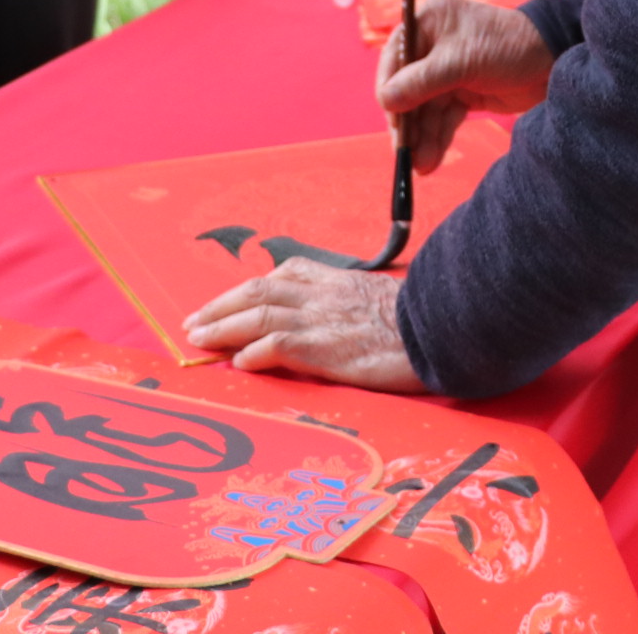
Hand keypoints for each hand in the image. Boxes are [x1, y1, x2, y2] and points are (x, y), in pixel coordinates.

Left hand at [182, 262, 422, 388]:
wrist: (443, 326)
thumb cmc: (420, 319)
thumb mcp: (380, 299)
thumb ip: (351, 304)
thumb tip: (338, 321)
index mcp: (336, 280)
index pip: (283, 274)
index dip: (249, 289)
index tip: (228, 301)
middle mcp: (322, 294)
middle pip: (258, 290)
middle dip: (221, 305)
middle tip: (194, 322)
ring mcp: (321, 318)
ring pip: (258, 313)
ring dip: (222, 326)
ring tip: (199, 340)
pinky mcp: (325, 347)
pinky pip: (277, 344)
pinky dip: (253, 353)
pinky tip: (239, 363)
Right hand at [378, 0, 554, 173]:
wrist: (555, 62)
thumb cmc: (508, 47)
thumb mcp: (461, 61)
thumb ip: (421, 82)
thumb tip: (385, 101)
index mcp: (429, 21)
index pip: (395, 57)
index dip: (389, 90)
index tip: (391, 122)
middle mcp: (433, 43)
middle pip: (408, 87)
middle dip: (407, 122)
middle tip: (403, 154)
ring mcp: (448, 69)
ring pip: (425, 108)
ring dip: (422, 137)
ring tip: (420, 167)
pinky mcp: (463, 91)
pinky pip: (442, 117)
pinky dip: (437, 138)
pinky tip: (430, 160)